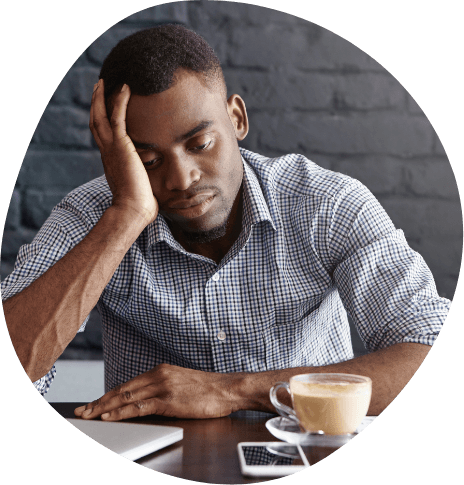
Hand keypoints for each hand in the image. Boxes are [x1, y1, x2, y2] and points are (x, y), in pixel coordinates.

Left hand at [74, 364, 236, 420]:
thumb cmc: (206, 389)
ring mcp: (163, 387)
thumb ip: (161, 388)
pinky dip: (121, 412)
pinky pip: (139, 406)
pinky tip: (110, 416)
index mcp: (160, 370)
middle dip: (99, 401)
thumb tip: (144, 401)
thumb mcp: (180, 383)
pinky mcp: (169, 400)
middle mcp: (158, 376)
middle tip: (82, 410)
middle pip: (122, 390)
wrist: (226, 388)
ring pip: (126, 397)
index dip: (107, 395)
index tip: (93, 403)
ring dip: (104, 408)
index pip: (127, 384)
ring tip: (88, 416)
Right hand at [90, 80, 157, 225]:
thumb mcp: (140, 187)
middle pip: (96, 122)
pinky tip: (126, 88)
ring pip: (101, 116)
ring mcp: (111, 149)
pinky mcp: (121, 146)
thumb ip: (143, 180)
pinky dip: (120, 101)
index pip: (103, 136)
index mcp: (110, 161)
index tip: (104, 110)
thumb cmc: (139, 205)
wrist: (133, 210)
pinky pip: (117, 117)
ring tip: (106, 82)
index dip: (102, 121)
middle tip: (99, 87)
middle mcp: (107, 152)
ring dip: (103, 98)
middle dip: (96, 103)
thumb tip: (154, 186)